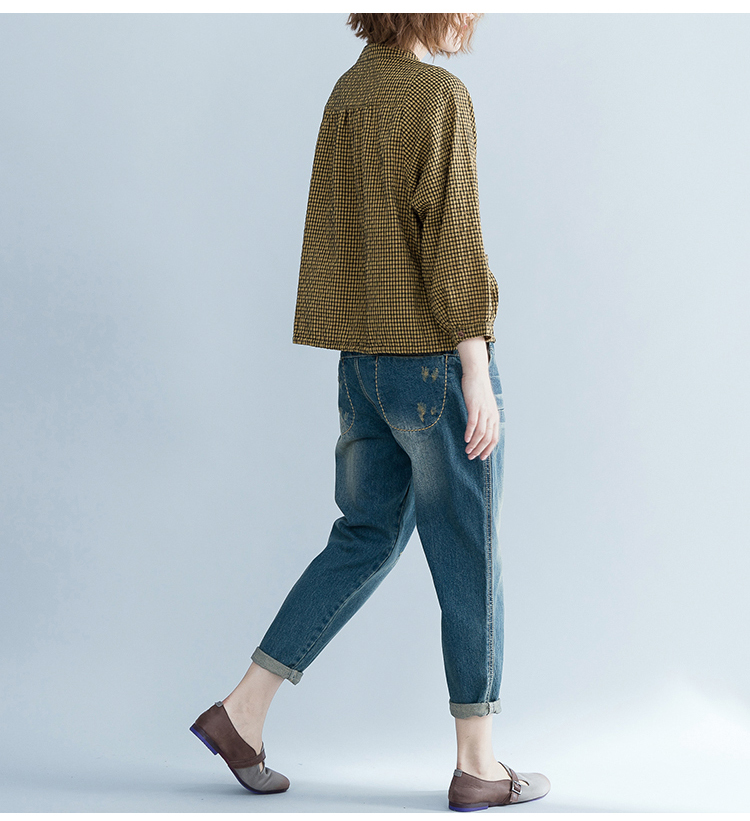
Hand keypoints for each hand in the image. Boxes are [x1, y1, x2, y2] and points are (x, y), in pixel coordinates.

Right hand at [457, 337, 498, 460]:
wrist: (477, 375)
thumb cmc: (479, 391)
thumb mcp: (485, 407)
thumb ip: (484, 418)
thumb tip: (480, 430)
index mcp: (495, 417)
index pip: (494, 438)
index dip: (488, 450)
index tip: (481, 457)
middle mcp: (491, 416)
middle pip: (487, 438)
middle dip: (479, 450)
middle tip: (471, 457)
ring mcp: (483, 411)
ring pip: (481, 433)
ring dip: (474, 444)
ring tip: (467, 451)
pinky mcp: (475, 406)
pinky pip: (473, 423)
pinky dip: (470, 433)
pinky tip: (466, 439)